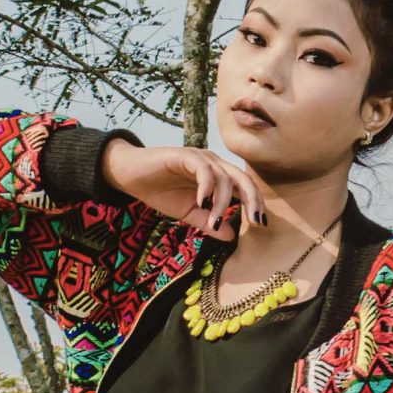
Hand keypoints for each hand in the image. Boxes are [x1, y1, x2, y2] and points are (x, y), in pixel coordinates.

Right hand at [101, 139, 266, 240]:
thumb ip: (209, 223)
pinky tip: (203, 203)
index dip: (255, 203)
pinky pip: (203, 169)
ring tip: (213, 221)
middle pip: (243, 178)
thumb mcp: (188, 214)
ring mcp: (200, 158)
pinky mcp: (184, 155)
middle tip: (256, 221)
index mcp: (218, 176)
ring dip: (222, 202)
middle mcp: (213, 164)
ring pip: (223, 177)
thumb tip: (232, 236)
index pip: (245, 187)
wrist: (131, 176)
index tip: (261, 224)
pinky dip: (207, 187)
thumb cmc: (161, 192)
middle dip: (253, 200)